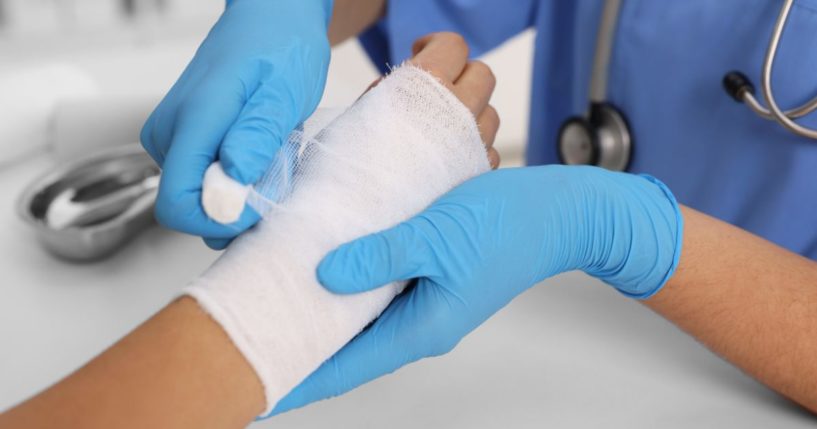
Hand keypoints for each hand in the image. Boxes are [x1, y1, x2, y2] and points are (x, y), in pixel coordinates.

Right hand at [140, 0, 331, 248]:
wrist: (272, 18)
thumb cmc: (281, 49)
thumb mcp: (283, 93)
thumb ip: (256, 139)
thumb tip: (228, 187)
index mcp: (193, 121)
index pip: (177, 203)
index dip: (219, 221)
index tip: (260, 207)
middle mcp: (170, 132)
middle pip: (190, 206)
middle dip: (238, 206)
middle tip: (278, 170)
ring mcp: (172, 137)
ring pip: (201, 196)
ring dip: (243, 191)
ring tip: (274, 154)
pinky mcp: (182, 141)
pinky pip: (206, 179)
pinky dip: (239, 178)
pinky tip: (262, 152)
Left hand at [272, 165, 681, 414]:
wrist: (557, 212)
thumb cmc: (509, 225)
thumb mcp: (438, 236)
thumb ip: (380, 255)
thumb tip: (325, 273)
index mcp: (421, 327)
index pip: (344, 367)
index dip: (297, 376)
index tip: (255, 384)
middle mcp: (419, 323)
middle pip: (346, 347)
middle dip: (299, 344)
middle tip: (250, 338)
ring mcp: (423, 302)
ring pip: (358, 319)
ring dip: (319, 313)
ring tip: (272, 303)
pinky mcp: (426, 278)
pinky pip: (376, 291)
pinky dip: (346, 284)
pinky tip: (322, 265)